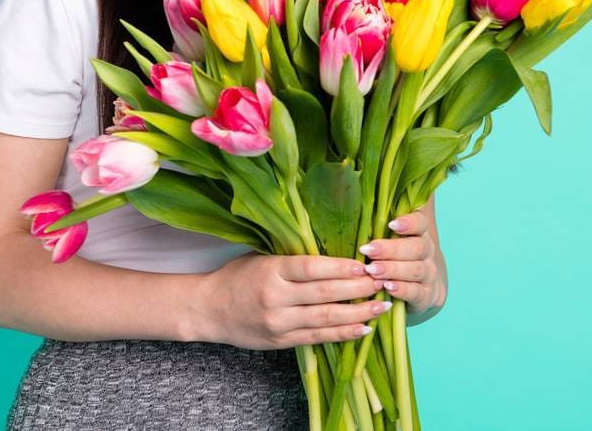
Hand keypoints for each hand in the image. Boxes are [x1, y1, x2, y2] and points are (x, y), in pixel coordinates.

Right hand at [195, 252, 391, 349]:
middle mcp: (275, 298)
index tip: (365, 264)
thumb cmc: (237, 276)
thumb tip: (335, 250)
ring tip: (382, 306)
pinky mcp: (281, 341)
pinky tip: (363, 328)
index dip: (341, 267)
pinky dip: (343, 334)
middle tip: (383, 282)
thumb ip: (292, 258)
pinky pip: (318, 338)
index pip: (311, 268)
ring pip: (325, 319)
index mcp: (271, 271)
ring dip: (358, 313)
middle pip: (324, 294)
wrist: (209, 309)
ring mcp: (279, 323)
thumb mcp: (261, 257)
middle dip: (358, 288)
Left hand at [359, 204, 446, 318]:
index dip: (408, 223)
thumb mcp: (391, 237)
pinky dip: (402, 290)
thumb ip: (377, 220)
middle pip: (417, 247)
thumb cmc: (398, 255)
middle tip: (368, 250)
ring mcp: (430, 274)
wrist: (423, 286)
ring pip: (416, 269)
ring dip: (392, 269)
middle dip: (391, 249)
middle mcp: (428, 252)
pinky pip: (417, 292)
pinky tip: (388, 287)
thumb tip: (356, 196)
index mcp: (420, 233)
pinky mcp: (428, 296)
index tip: (391, 224)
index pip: (421, 223)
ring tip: (372, 270)